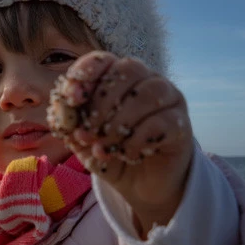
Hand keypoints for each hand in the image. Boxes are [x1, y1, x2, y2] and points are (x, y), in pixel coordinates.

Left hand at [48, 52, 193, 236]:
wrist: (139, 186)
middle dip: (102, 103)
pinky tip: (128, 154)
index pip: (103, 59)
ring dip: (120, 122)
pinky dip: (138, 140)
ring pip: (149, 93)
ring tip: (106, 146)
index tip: (73, 97)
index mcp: (117, 78)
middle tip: (87, 133)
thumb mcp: (79, 139)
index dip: (87, 72)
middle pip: (128, 69)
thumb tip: (63, 108)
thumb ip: (67, 122)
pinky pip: (163, 121)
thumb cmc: (108, 152)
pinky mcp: (181, 124)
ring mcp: (168, 100)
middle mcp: (146, 81)